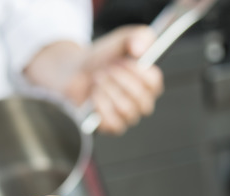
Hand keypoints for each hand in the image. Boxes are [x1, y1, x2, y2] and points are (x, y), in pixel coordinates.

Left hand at [24, 25, 163, 134]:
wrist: (74, 72)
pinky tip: (94, 96)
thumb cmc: (101, 58)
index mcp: (148, 81)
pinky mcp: (110, 127)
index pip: (155, 83)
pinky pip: (114, 124)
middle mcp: (141, 101)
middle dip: (119, 81)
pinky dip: (101, 107)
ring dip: (108, 91)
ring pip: (127, 111)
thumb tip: (141, 49)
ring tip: (98, 79)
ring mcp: (127, 116)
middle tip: (106, 69)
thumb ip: (136, 36)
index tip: (122, 61)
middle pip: (142, 100)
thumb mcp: (120, 39)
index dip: (138, 72)